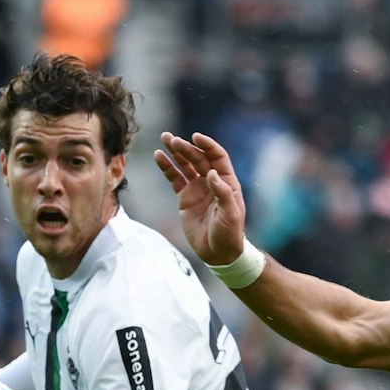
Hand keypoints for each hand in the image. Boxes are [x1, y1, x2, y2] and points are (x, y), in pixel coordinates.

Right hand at [154, 132, 247, 266]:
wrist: (218, 252)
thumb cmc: (229, 234)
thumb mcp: (230, 214)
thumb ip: (222, 193)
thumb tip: (211, 173)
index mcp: (227, 182)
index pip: (217, 157)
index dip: (208, 146)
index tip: (196, 137)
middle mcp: (212, 181)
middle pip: (198, 158)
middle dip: (186, 148)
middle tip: (172, 140)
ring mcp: (197, 188)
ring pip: (186, 165)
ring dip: (176, 152)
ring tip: (165, 139)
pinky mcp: (185, 197)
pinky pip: (175, 178)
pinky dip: (167, 167)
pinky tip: (159, 156)